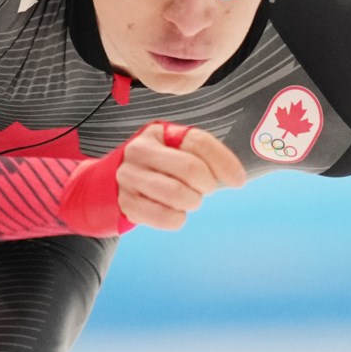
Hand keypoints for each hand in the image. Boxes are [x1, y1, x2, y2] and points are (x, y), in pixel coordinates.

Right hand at [117, 122, 245, 230]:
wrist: (112, 185)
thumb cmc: (157, 167)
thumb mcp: (174, 151)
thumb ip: (202, 155)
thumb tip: (236, 178)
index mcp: (158, 132)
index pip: (197, 141)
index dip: (224, 162)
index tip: (238, 181)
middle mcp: (140, 150)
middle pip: (190, 168)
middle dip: (207, 185)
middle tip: (204, 189)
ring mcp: (129, 177)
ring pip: (178, 194)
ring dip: (192, 202)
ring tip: (188, 199)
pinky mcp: (126, 203)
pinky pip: (165, 217)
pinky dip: (178, 219)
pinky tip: (174, 212)